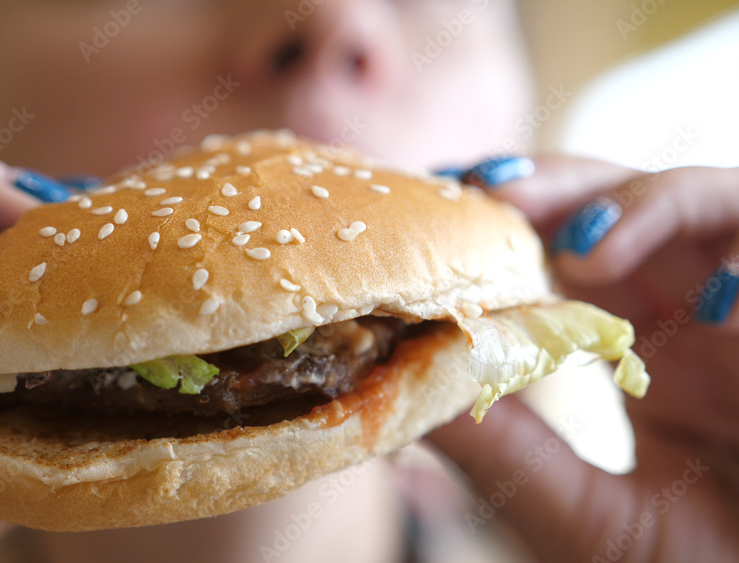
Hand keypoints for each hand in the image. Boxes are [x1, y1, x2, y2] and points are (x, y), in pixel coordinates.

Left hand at [425, 156, 738, 561]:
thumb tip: (399, 387)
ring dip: (646, 206)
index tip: (442, 192)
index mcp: (635, 348)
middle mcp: (693, 316)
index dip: (508, 217)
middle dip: (557, 185)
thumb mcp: (578, 513)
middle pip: (625, 204)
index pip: (566, 250)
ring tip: (585, 246)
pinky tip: (713, 305)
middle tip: (492, 189)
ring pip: (710, 202)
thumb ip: (499, 447)